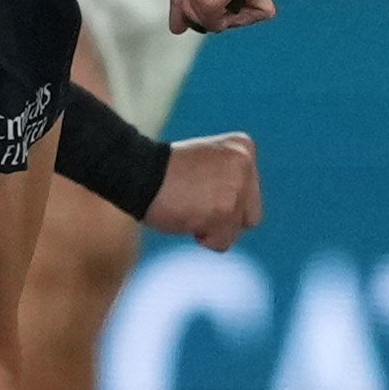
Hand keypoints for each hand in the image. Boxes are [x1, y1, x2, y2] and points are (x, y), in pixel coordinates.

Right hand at [143, 131, 261, 247]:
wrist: (137, 173)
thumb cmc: (166, 173)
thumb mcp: (208, 163)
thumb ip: (231, 179)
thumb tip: (246, 215)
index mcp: (242, 147)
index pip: (250, 194)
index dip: (224, 200)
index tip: (200, 186)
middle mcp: (245, 164)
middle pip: (251, 215)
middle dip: (224, 218)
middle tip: (196, 203)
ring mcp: (238, 186)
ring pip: (237, 230)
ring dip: (212, 229)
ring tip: (190, 209)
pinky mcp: (225, 209)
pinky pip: (223, 242)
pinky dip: (205, 239)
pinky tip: (188, 218)